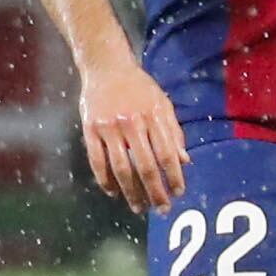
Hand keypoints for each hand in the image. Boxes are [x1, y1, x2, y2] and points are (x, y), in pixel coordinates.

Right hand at [81, 59, 188, 213]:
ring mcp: (109, 127)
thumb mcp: (162, 104)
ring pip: (121, 168)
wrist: (106, 66)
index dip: (174, 177)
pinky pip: (97, 161)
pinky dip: (105, 180)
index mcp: (153, 117)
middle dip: (155, 191)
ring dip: (131, 192)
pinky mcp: (90, 129)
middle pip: (145, 166)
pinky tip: (114, 192)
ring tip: (139, 207)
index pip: (167, 155)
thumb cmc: (139, 87)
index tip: (178, 193)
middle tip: (162, 209)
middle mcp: (132, 124)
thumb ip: (174, 133)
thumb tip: (185, 162)